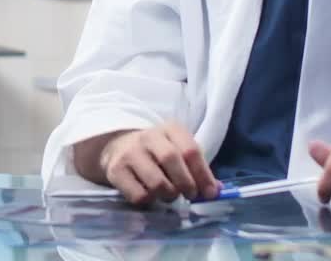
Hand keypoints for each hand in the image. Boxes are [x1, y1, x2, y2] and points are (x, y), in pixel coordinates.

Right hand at [95, 123, 219, 204]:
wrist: (119, 147)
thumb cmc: (157, 153)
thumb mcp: (179, 151)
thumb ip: (197, 169)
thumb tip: (214, 191)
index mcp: (170, 129)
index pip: (190, 149)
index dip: (203, 174)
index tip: (210, 193)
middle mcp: (148, 137)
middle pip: (172, 159)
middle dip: (186, 183)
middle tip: (190, 195)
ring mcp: (129, 153)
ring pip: (156, 182)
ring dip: (169, 195)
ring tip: (170, 195)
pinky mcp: (116, 171)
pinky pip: (138, 195)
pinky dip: (150, 201)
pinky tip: (151, 196)